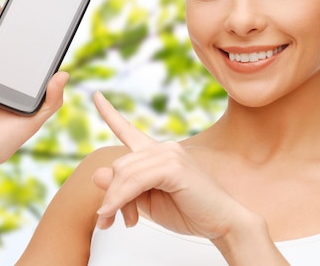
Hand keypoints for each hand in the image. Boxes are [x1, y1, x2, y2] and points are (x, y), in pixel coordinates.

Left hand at [91, 91, 248, 240]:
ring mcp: (170, 154)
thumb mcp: (148, 202)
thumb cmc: (190, 212)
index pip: (129, 130)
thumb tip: (97, 173)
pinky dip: (120, 199)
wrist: (223, 223)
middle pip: (119, 166)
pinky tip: (114, 212)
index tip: (96, 96)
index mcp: (158, 154)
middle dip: (110, 196)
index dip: (110, 113)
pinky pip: (135, 181)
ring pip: (124, 174)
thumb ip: (125, 188)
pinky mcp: (174, 167)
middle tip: (107, 221)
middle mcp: (163, 148)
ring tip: (111, 222)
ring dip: (113, 201)